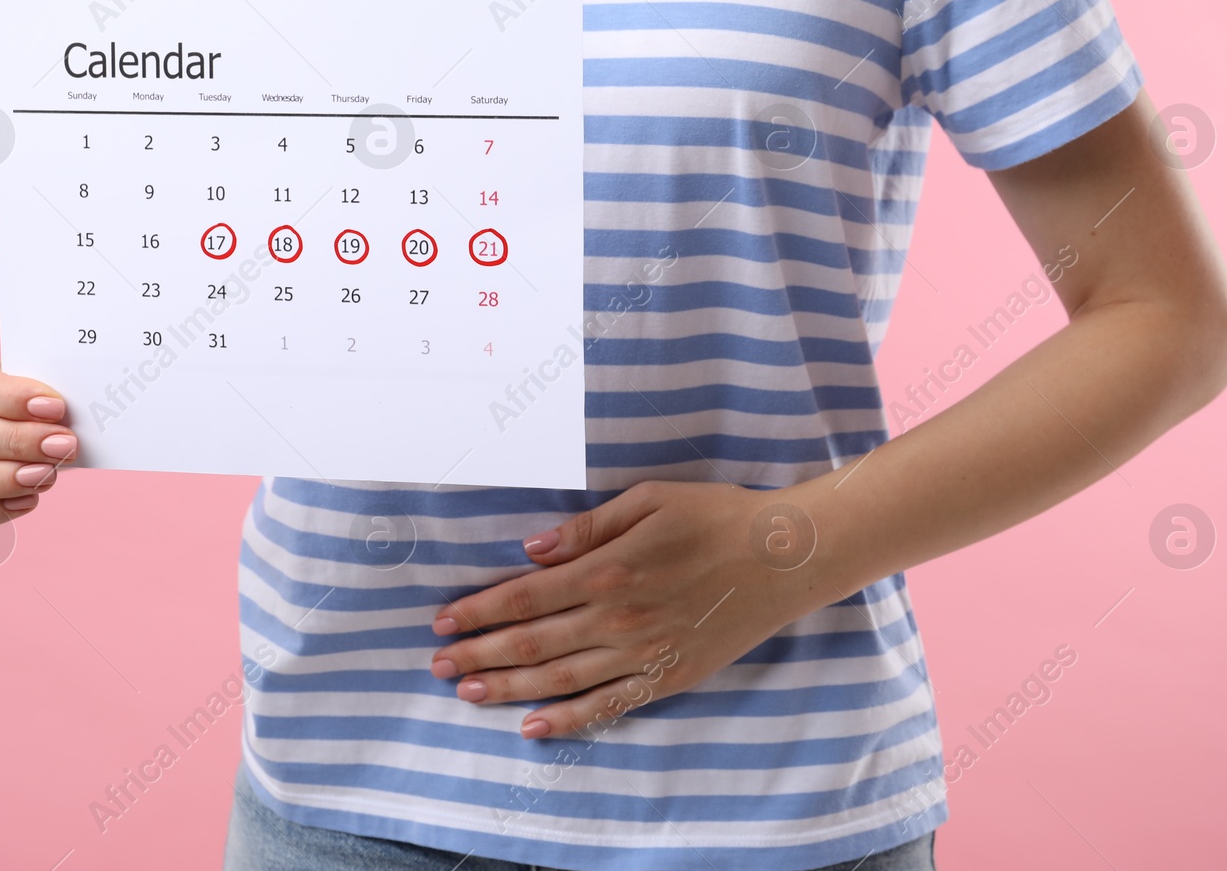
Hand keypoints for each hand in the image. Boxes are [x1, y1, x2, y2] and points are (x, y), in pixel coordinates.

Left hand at [428, 481, 836, 738]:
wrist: (787, 557)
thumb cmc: (718, 516)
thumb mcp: (651, 500)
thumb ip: (588, 529)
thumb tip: (531, 551)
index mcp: (610, 569)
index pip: (525, 597)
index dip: (479, 610)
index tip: (443, 622)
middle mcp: (619, 618)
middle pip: (532, 642)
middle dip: (479, 653)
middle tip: (439, 665)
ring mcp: (644, 654)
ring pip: (560, 679)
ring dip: (507, 688)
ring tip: (468, 693)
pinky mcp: (668, 678)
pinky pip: (608, 706)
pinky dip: (568, 720)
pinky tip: (533, 726)